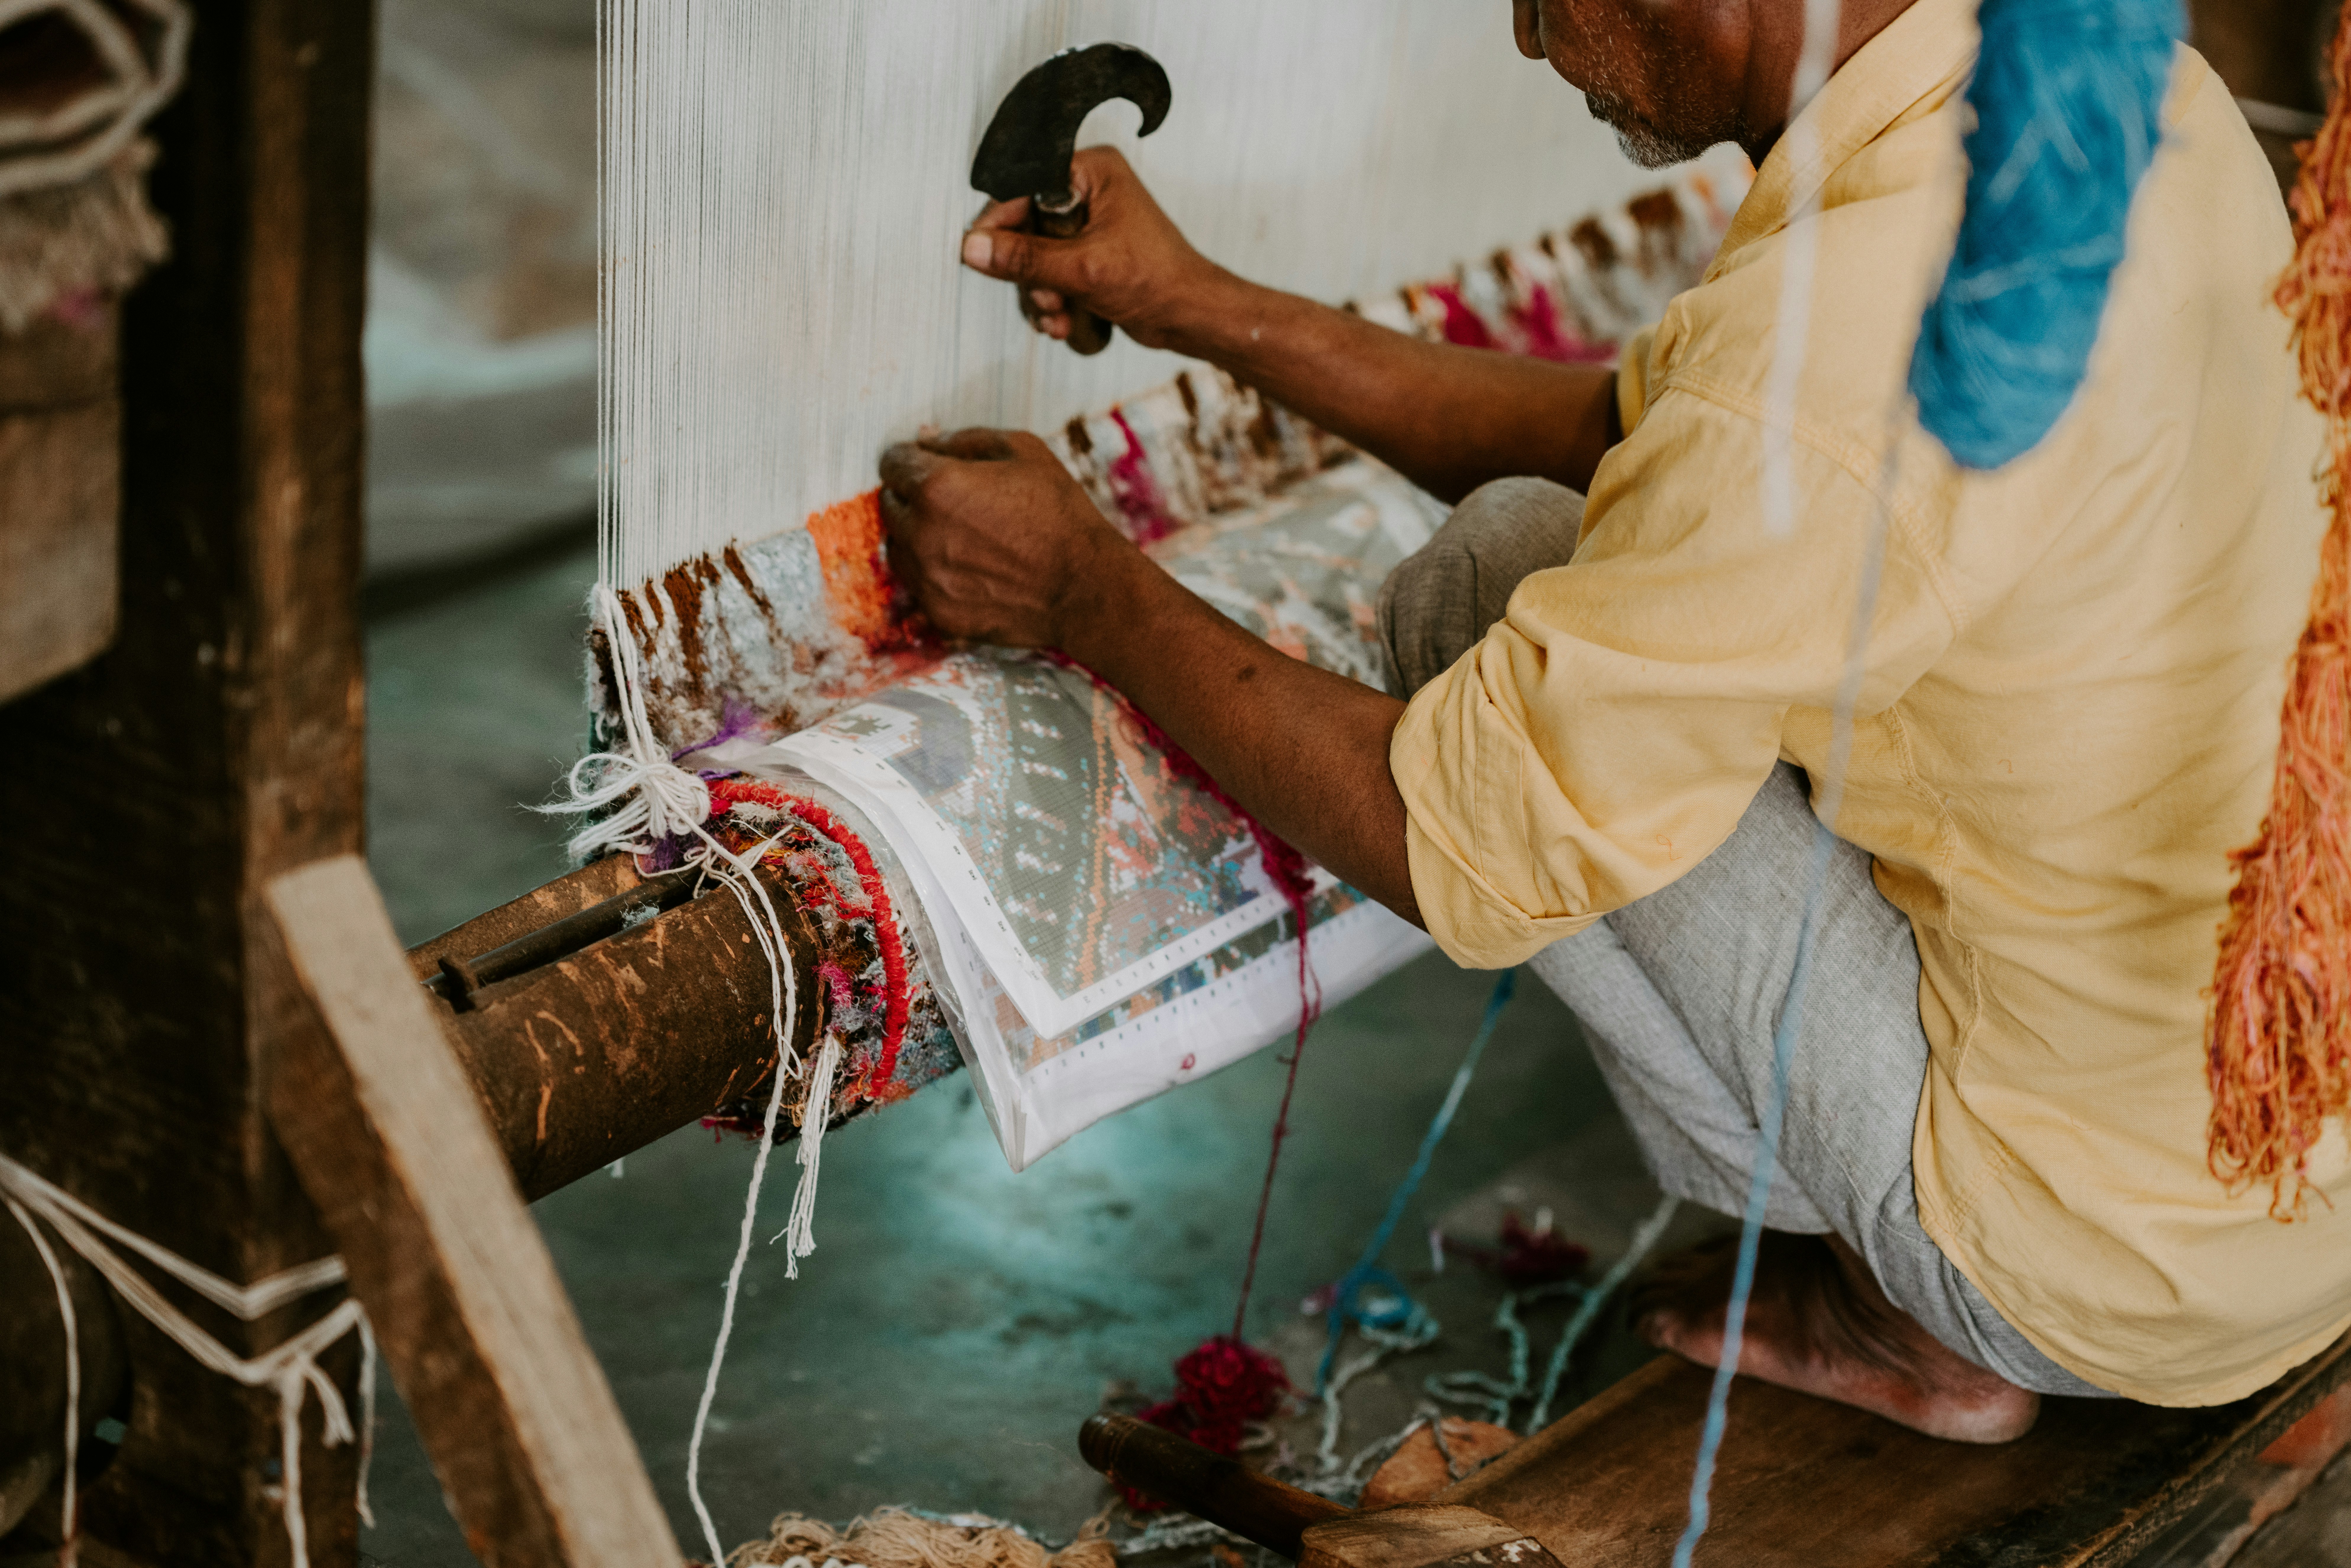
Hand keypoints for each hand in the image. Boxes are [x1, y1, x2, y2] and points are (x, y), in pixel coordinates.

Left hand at [878, 428, 1138, 648]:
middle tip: (953, 501)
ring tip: (962, 536)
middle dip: (912, 496)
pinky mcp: (938, 612)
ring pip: (898, 547)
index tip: (928, 463)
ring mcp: (926, 578)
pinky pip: (919, 584)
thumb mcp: (1024, 451)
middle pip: (889, 504)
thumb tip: (928, 440)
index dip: (911, 459)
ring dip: (917, 536)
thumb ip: (966, 440)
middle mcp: (921, 533)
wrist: (1084, 587)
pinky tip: (971, 569)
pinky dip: (934, 573)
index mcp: (936, 487)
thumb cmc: (1061, 513)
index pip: (893, 463)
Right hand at [962, 147, 1225, 350]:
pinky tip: (1062, 322)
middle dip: (1028, 271)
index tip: (980, 253)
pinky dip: (1051, 299)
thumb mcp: (1082, 269)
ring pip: (1033, 256)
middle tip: (1045, 297)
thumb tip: (973, 248)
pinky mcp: (1087, 255)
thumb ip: (1024, 258)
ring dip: (1039, 293)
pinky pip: (1049, 273)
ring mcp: (1087, 225)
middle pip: (1024, 226)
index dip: (999, 224)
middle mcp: (1087, 191)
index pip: (1022, 188)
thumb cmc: (1157, 280)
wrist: (1190, 315)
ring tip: (1057, 315)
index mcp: (1090, 172)